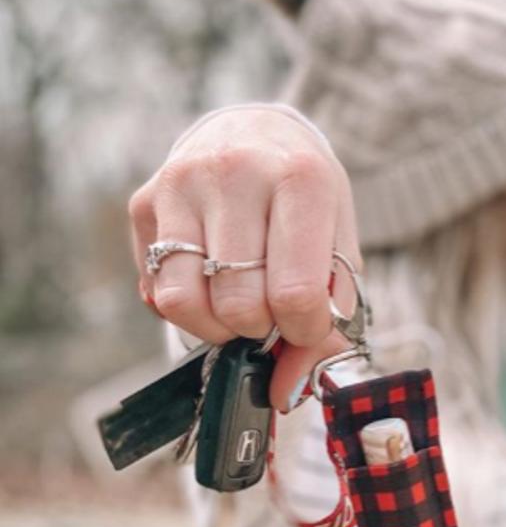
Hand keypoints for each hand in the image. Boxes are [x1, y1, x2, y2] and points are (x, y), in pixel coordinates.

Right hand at [129, 106, 361, 409]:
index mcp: (300, 179)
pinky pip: (155, 290)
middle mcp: (235, 172)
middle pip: (238, 305)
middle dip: (258, 329)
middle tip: (269, 312)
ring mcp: (181, 184)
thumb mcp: (339, 250)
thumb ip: (329, 324)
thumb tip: (282, 394)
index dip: (302, 332)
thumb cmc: (306, 205)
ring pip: (183, 303)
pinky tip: (207, 286)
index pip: (294, 294)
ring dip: (214, 328)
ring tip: (236, 309)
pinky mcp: (144, 201)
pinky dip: (184, 309)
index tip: (304, 324)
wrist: (258, 132)